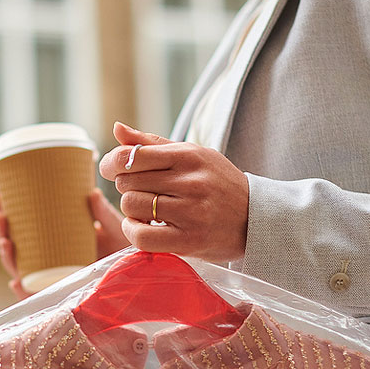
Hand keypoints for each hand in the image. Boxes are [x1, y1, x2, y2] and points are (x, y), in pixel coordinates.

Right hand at [0, 188, 127, 299]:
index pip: (22, 221)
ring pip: (18, 266)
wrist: (139, 277)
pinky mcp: (58, 295)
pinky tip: (17, 281)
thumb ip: (104, 213)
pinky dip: (22, 289)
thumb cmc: (125, 250)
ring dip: (6, 254)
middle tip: (0, 216)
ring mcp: (51, 276)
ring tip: (5, 241)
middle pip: (14, 243)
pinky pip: (34, 295)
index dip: (3, 209)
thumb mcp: (115, 228)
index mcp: (55, 235)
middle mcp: (49, 256)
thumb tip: (91, 194)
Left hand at [100, 122, 248, 262]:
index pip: (131, 155)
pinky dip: (134, 232)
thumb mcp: (192, 155)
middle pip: (127, 181)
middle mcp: (190, 181)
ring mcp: (190, 211)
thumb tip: (117, 128)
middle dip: (127, 187)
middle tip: (142, 192)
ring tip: (146, 211)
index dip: (113, 164)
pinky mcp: (190, 240)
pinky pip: (142, 236)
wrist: (256, 218)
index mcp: (188, 155)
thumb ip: (152, 143)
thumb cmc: (217, 184)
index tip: (114, 171)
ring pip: (132, 206)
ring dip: (131, 211)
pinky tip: (144, 228)